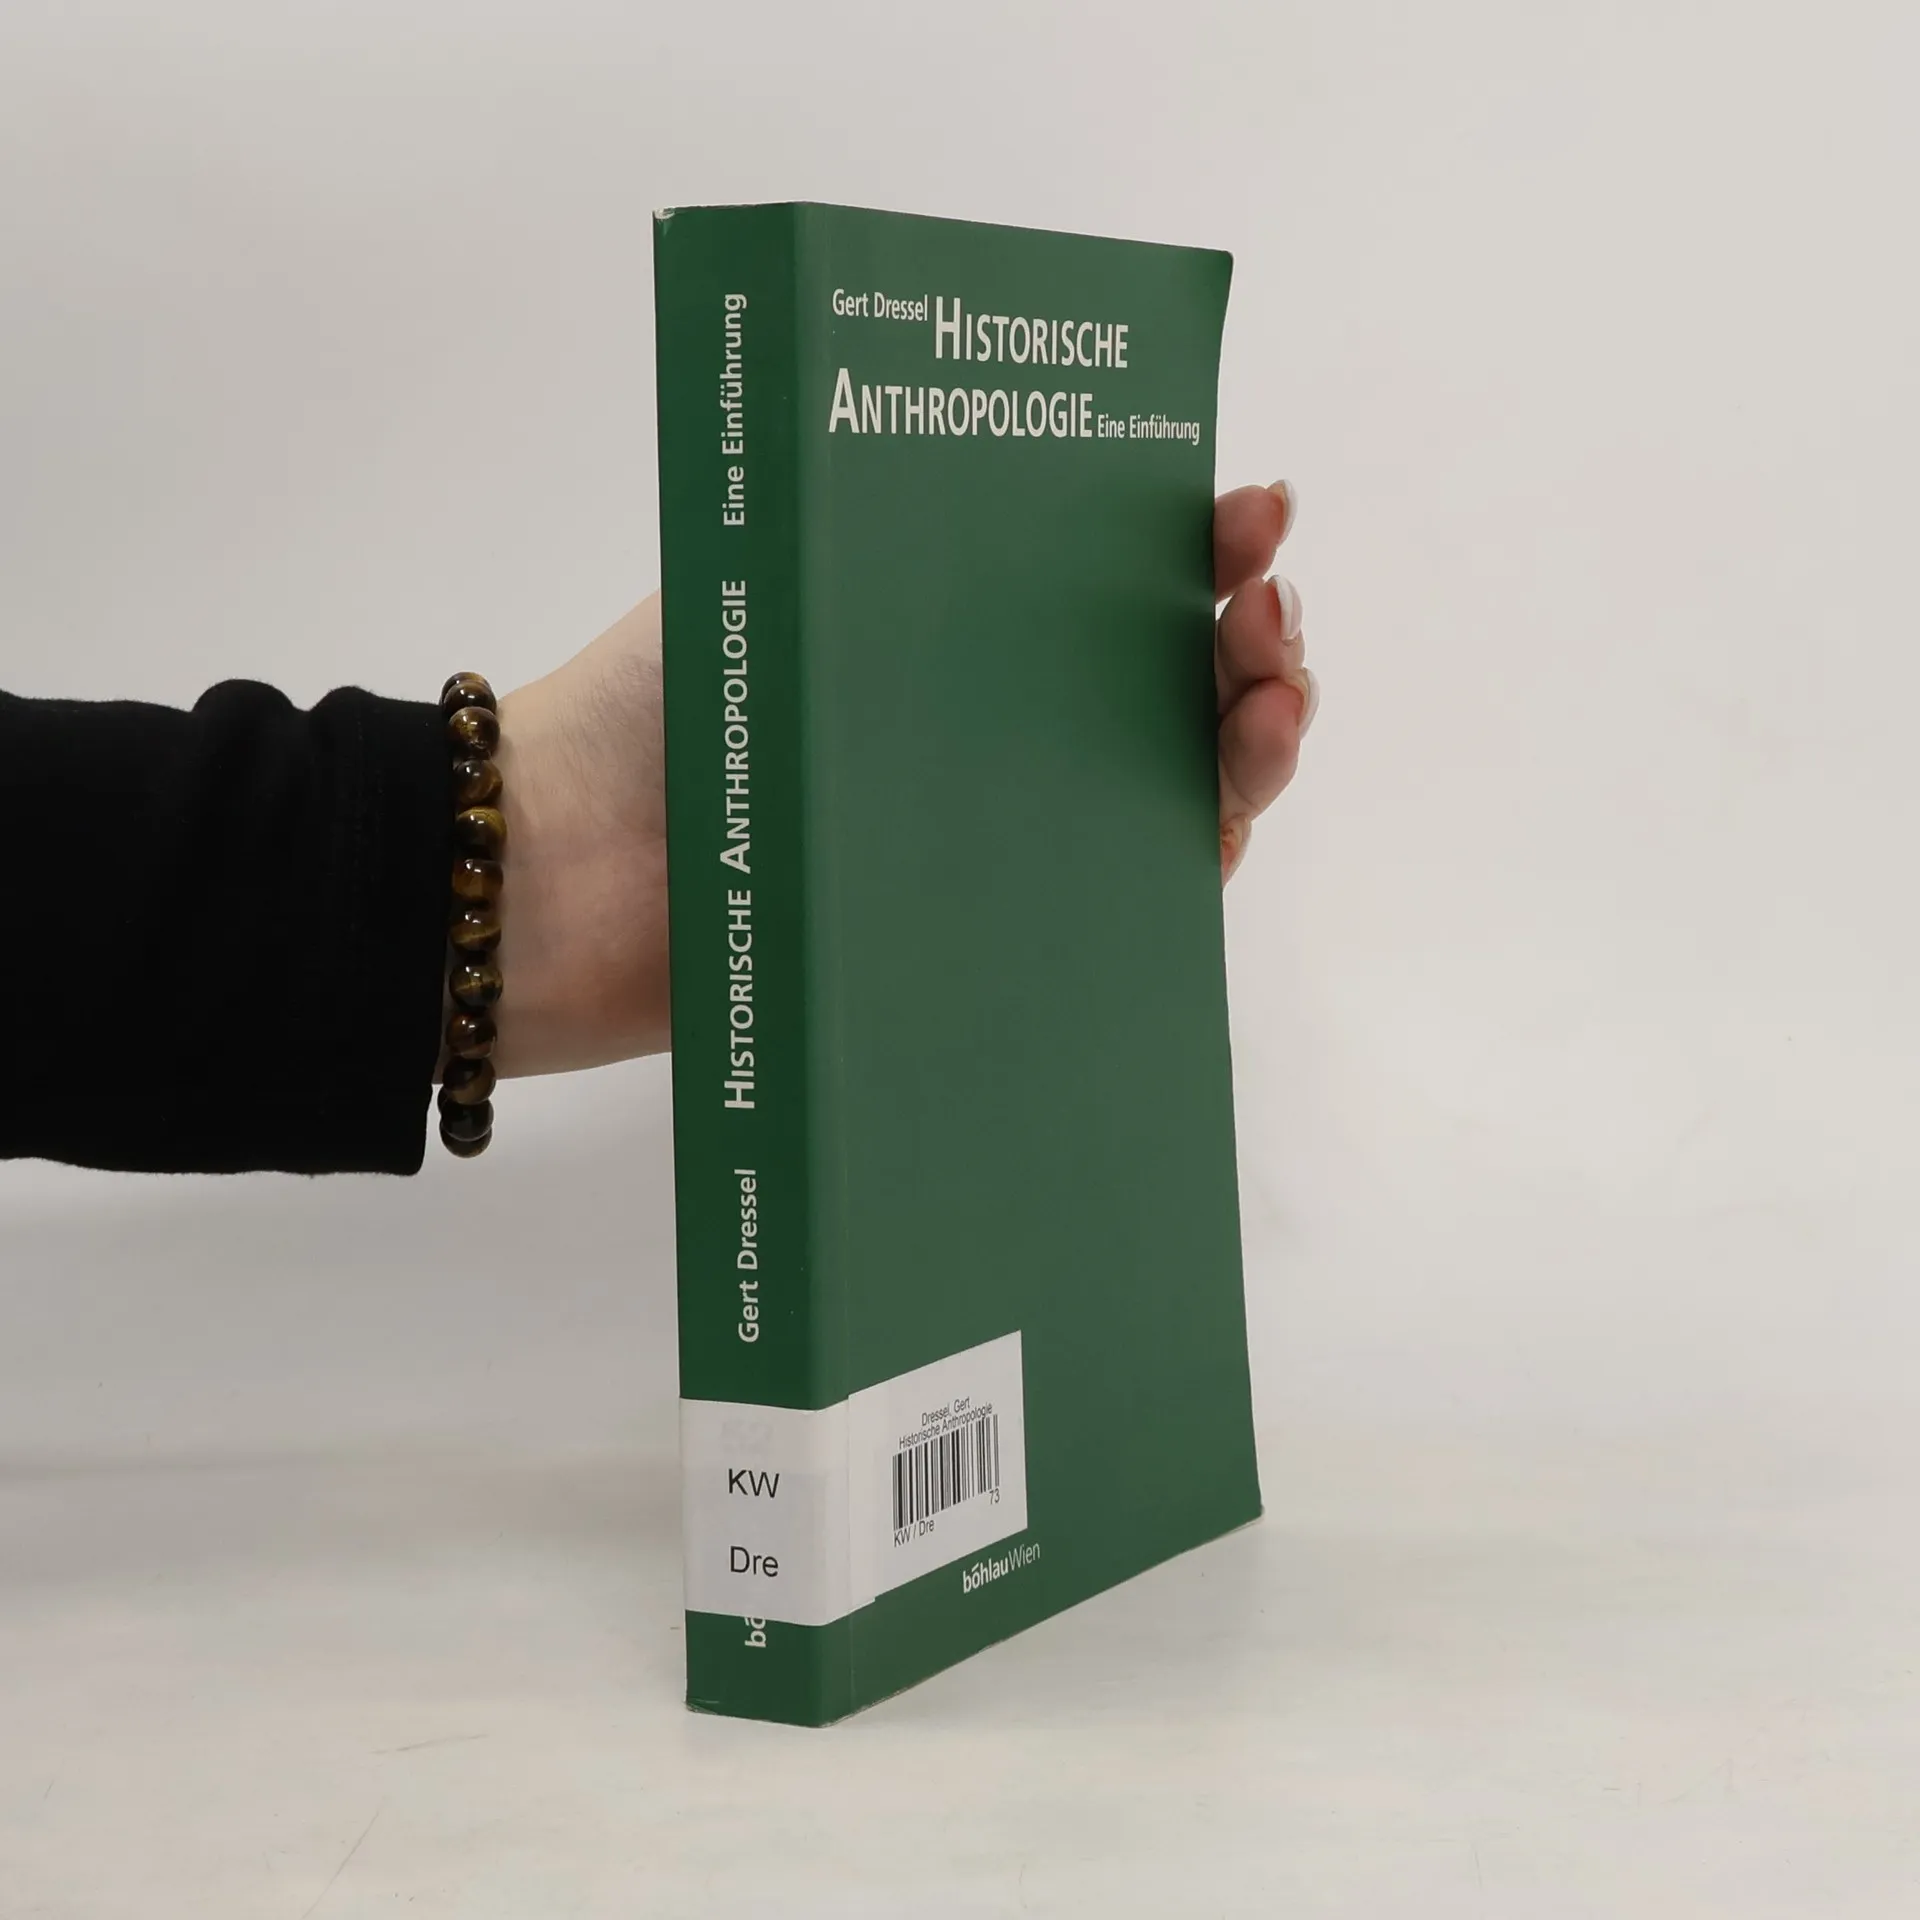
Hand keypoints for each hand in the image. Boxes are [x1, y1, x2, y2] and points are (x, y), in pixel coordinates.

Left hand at [493, 481, 1316, 1075]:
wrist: (549, 886)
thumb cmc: (644, 719)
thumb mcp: (771, 585)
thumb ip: (883, 547)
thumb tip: (1035, 479)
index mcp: (942, 643)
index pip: (1103, 591)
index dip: (1195, 551)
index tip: (1251, 516)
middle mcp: (982, 744)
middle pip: (1161, 695)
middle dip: (1248, 646)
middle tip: (1268, 616)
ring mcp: (990, 847)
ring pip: (1162, 798)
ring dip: (1249, 748)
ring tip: (1276, 705)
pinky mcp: (980, 946)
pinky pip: (1111, 914)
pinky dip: (1183, 871)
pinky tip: (1216, 826)